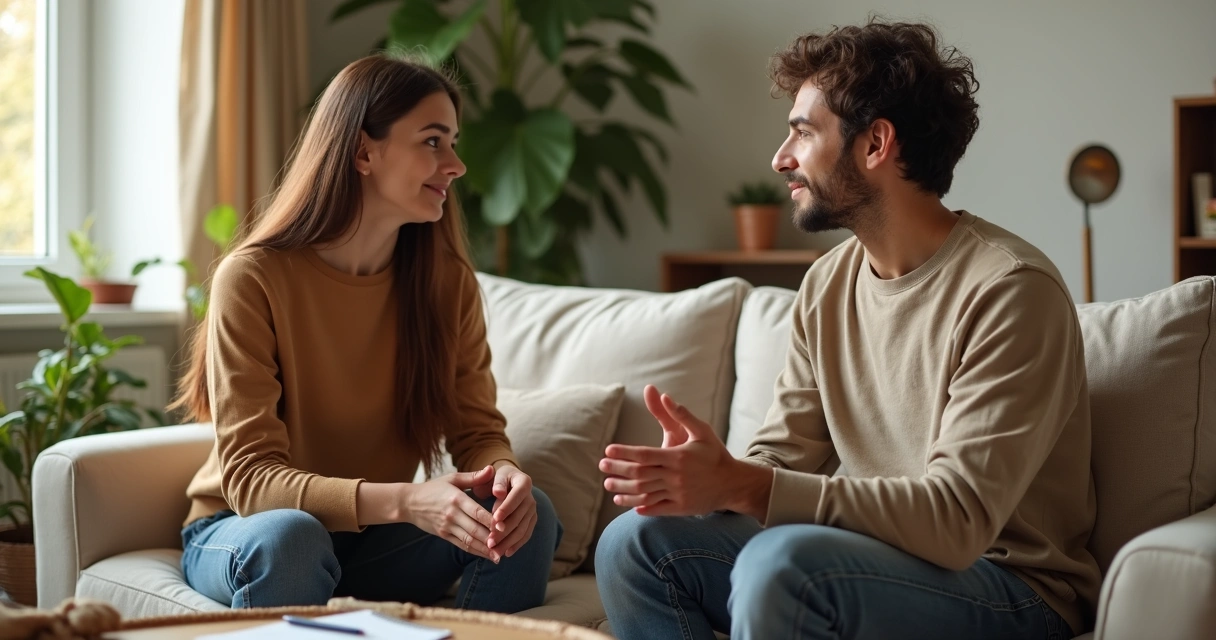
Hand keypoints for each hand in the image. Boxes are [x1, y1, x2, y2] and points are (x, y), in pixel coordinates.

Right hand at [406, 465, 501, 562]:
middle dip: (490, 538)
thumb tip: (492, 468)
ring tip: (498, 555)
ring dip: (484, 549)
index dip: (491, 520)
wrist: (410, 502)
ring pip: (468, 540)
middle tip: (506, 544)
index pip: (476, 512)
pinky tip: (486, 554)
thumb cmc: (434, 488)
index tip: (505, 527)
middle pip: (474, 529)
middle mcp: (452, 514)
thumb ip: (474, 476)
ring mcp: (447, 526)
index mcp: (456, 499)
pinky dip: (474, 550)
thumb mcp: (453, 478)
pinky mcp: (444, 535)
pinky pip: (461, 544)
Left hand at [479, 464, 537, 557]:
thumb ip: (497, 483)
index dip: (506, 508)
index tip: (494, 519)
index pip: (516, 496)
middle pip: (519, 516)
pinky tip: (506, 553)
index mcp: (524, 482)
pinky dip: (516, 544)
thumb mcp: (495, 475)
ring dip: (508, 542)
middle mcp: (531, 497)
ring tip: (494, 551)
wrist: (506, 483)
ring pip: (522, 529)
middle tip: (490, 541)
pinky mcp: (531, 521)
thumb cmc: (496, 479)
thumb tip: (498, 492)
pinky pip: (525, 535)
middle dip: (504, 530)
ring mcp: (532, 511)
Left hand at [600, 385, 766, 516]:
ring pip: (645, 493)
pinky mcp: (681, 507)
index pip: (644, 455)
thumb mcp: (701, 430)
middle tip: (602, 467)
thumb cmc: (715, 453)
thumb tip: (663, 395)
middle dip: (618, 470)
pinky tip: (628, 503)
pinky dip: (641, 506)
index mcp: (678, 456)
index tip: (608, 451)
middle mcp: (676, 476)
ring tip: (609, 485)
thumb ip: (680, 414)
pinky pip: (657, 508)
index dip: (624, 453)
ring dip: (624, 490)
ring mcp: (678, 494)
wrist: (733, 482)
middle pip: (640, 474)